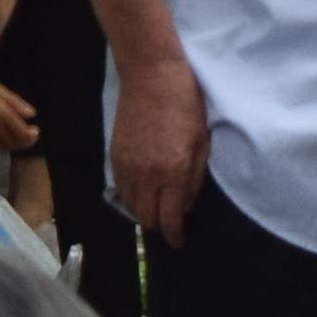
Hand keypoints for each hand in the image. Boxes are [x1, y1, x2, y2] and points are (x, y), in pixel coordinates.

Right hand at [109, 52, 211, 243]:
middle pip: (147, 218)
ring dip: (144, 213)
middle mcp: (147, 174)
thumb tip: (186, 205)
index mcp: (173, 171)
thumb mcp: (203, 140)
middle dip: (160, 227)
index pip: (169, 219)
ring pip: (131, 207)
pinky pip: (120, 189)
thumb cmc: (186, 103)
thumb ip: (195, 177)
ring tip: (157, 209)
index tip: (180, 241)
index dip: (175, 235)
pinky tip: (143, 192)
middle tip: (171, 226)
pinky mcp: (114, 156)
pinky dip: (131, 197)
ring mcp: (127, 166)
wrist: (151, 74)